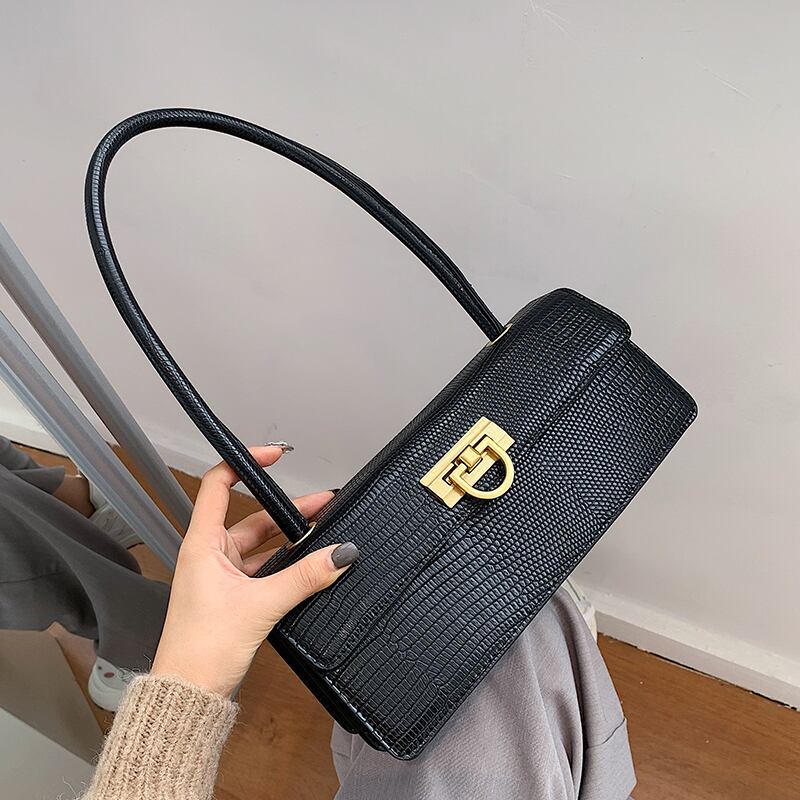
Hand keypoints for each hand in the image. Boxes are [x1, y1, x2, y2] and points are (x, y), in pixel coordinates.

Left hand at [151, 445, 357, 696]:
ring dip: (291, 537)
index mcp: (202, 544)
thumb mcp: (260, 605)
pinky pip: (265, 568)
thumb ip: (304, 577)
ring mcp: (222, 574)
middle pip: (252, 515)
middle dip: (289, 508)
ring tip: (326, 528)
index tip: (275, 455)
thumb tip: (339, 554)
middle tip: (324, 503)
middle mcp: (210, 553)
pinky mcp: (233, 595)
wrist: (188, 694)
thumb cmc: (201, 649)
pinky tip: (311, 563)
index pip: (219, 484)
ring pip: (262, 544)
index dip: (245, 463)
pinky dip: (287, 563)